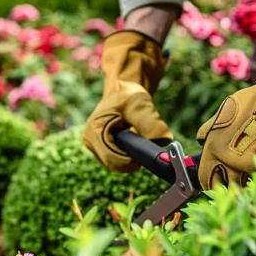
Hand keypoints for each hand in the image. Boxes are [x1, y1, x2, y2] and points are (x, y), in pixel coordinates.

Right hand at [82, 30, 172, 171]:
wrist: (123, 90)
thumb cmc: (128, 94)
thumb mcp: (140, 103)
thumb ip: (151, 122)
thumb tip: (165, 140)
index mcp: (93, 131)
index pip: (112, 159)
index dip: (131, 160)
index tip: (146, 149)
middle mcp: (90, 142)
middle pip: (115, 164)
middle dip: (133, 157)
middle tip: (145, 142)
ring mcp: (95, 147)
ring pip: (118, 165)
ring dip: (132, 156)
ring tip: (139, 137)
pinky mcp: (103, 150)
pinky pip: (119, 160)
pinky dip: (130, 154)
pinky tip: (135, 141)